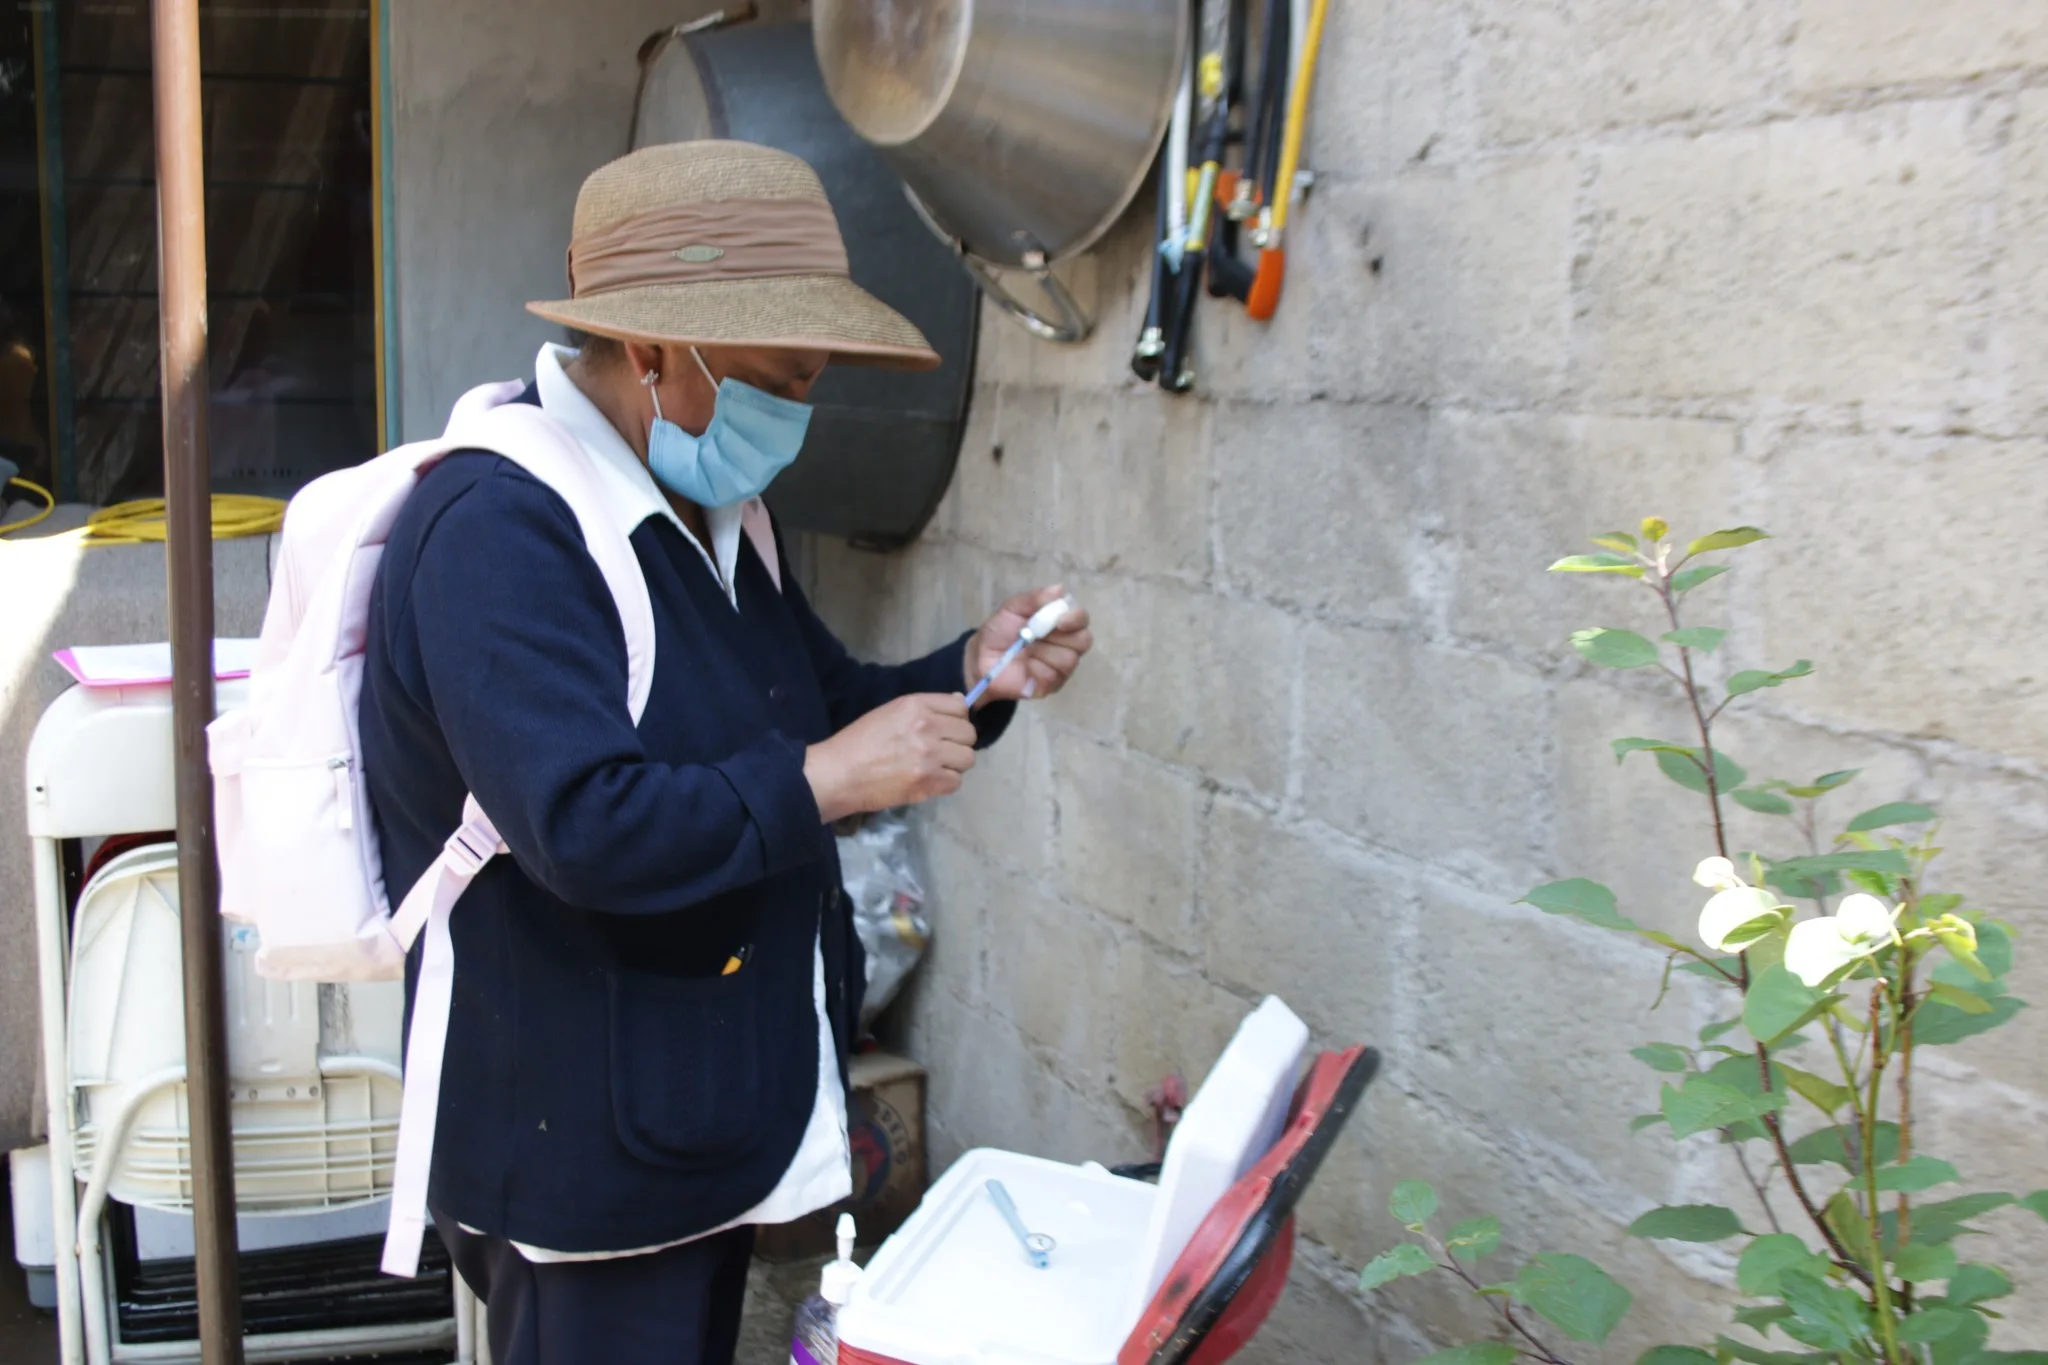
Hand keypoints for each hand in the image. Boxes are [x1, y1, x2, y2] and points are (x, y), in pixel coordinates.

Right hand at [804, 693, 976, 822]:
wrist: (838, 774)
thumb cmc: (859, 742)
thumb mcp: (890, 712)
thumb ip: (926, 708)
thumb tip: (961, 704)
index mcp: (915, 705)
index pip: (960, 707)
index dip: (956, 720)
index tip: (946, 730)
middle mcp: (927, 726)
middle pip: (969, 734)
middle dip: (957, 743)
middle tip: (940, 752)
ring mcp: (929, 756)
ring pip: (967, 759)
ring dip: (954, 765)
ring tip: (934, 768)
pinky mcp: (927, 782)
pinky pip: (956, 782)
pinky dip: (945, 784)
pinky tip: (928, 781)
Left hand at [965, 584, 1093, 706]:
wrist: (981, 659)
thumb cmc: (999, 632)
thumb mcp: (1012, 609)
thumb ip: (1033, 599)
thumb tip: (1059, 589)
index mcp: (1059, 623)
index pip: (1081, 619)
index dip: (1076, 618)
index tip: (1061, 620)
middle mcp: (1066, 644)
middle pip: (1083, 640)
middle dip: (1062, 637)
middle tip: (1038, 635)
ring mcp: (1060, 666)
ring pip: (1069, 659)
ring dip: (1044, 652)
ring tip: (1025, 650)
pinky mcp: (1052, 685)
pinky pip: (1054, 676)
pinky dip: (1037, 669)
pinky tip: (1025, 667)